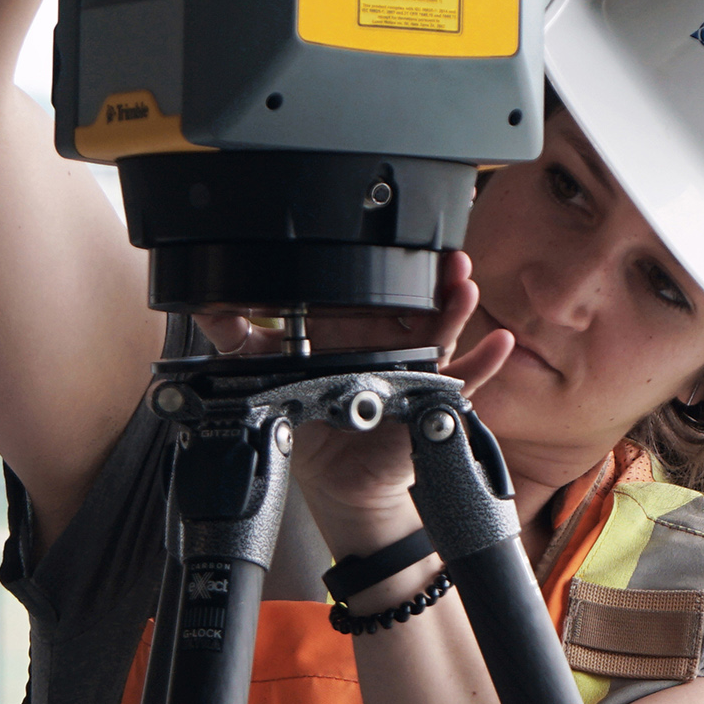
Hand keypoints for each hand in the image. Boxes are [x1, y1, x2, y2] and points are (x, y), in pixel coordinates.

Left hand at [188, 252, 516, 544]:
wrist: (330, 475)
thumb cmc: (307, 417)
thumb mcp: (265, 369)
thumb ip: (238, 335)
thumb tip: (206, 303)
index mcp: (351, 322)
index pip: (374, 279)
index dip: (389, 253)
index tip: (396, 228)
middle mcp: (387, 337)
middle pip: (418, 295)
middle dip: (435, 270)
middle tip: (442, 249)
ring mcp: (413, 365)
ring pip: (442, 328)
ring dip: (456, 304)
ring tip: (462, 282)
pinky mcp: (427, 398)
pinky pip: (462, 380)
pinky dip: (483, 363)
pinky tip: (497, 344)